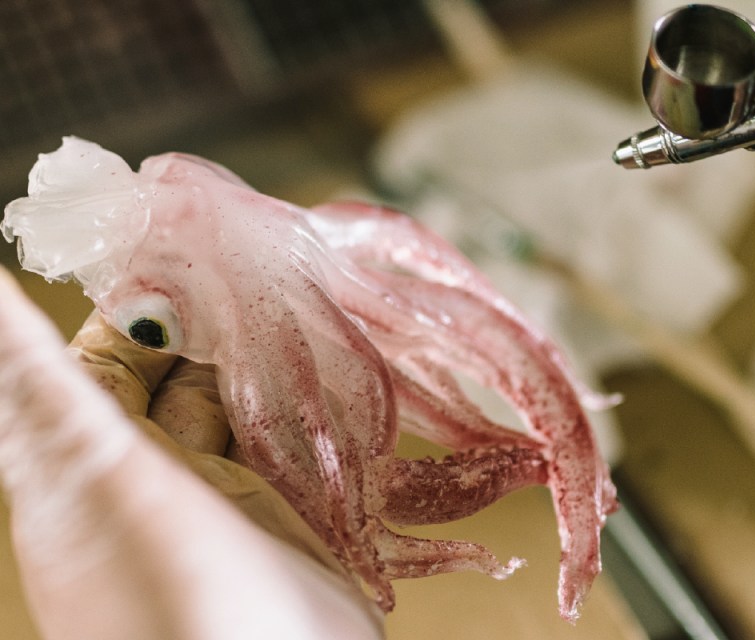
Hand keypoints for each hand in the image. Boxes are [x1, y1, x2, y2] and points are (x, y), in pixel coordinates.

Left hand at [0, 266, 381, 639]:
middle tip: (280, 255)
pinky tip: (345, 368)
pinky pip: (298, 440)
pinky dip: (319, 405)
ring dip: (277, 357)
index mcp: (91, 456)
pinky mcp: (291, 514)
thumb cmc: (164, 598)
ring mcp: (228, 494)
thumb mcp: (91, 474)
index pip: (109, 350)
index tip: (196, 228)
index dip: (144, 292)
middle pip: (187, 368)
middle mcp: (158, 471)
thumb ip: (29, 380)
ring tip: (320, 300)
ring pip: (248, 400)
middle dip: (225, 317)